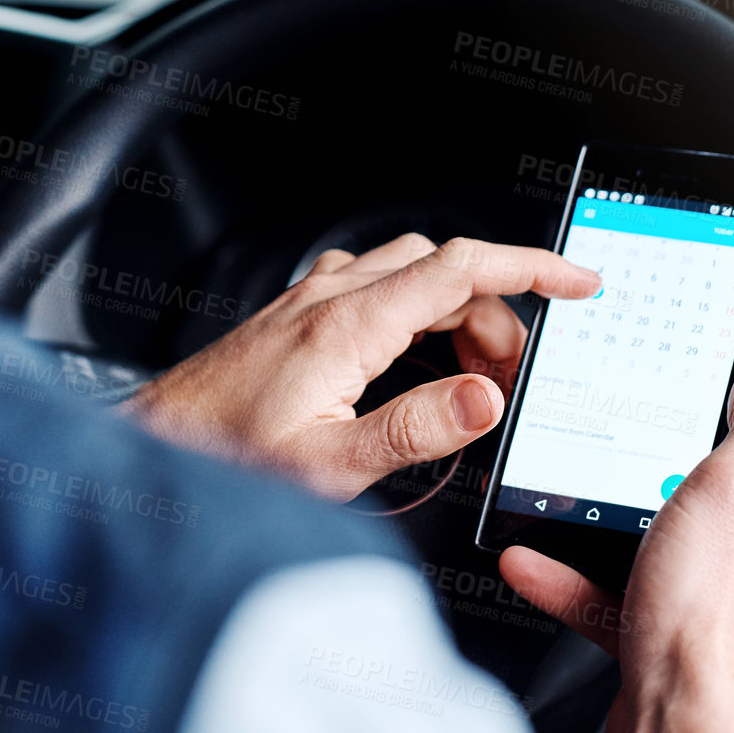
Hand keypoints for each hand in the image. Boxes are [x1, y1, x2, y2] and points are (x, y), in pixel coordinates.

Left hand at [126, 233, 600, 500]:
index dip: (530, 267)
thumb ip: (412, 431)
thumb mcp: (327, 465)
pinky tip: (412, 360)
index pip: (458, 268)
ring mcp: (309, 301)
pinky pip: (375, 286)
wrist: (155, 446)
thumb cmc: (224, 460)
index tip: (578, 280)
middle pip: (441, 268)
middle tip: (511, 378)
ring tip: (468, 377)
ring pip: (408, 271)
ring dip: (454, 310)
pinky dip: (416, 310)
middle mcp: (328, 299)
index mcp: (346, 326)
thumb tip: (483, 399)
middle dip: (496, 311)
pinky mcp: (296, 315)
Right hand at [500, 363, 733, 732]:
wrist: (685, 726)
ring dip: (600, 521)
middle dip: (650, 465)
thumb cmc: (718, 616)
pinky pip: (613, 594)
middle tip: (614, 448)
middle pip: (705, 487)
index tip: (683, 389)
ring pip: (652, 542)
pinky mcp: (668, 637)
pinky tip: (535, 567)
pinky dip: (571, 579)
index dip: (727, 405)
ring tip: (561, 504)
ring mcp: (715, 599)